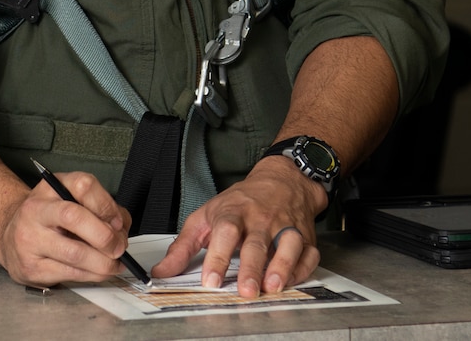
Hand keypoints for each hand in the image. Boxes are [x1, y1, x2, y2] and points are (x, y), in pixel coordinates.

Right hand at [0, 169, 132, 287]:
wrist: (10, 237)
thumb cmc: (49, 218)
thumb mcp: (71, 200)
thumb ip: (101, 209)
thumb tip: (120, 231)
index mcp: (51, 187)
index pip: (83, 185)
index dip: (106, 205)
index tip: (118, 222)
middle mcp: (36, 210)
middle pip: (74, 217)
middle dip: (104, 236)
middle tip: (119, 248)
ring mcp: (30, 240)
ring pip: (74, 253)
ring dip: (103, 263)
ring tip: (113, 264)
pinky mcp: (31, 268)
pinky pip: (69, 274)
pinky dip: (91, 275)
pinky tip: (97, 271)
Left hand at [152, 157, 322, 298]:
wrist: (282, 179)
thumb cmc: (241, 201)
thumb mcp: (206, 216)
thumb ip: (183, 246)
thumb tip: (162, 272)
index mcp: (233, 212)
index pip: (225, 232)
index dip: (218, 256)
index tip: (210, 281)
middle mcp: (260, 219)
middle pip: (256, 242)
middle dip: (251, 268)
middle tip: (246, 290)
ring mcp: (285, 226)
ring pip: (288, 244)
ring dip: (282, 266)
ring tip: (273, 287)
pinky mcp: (305, 236)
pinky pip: (308, 253)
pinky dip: (303, 268)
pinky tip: (292, 280)